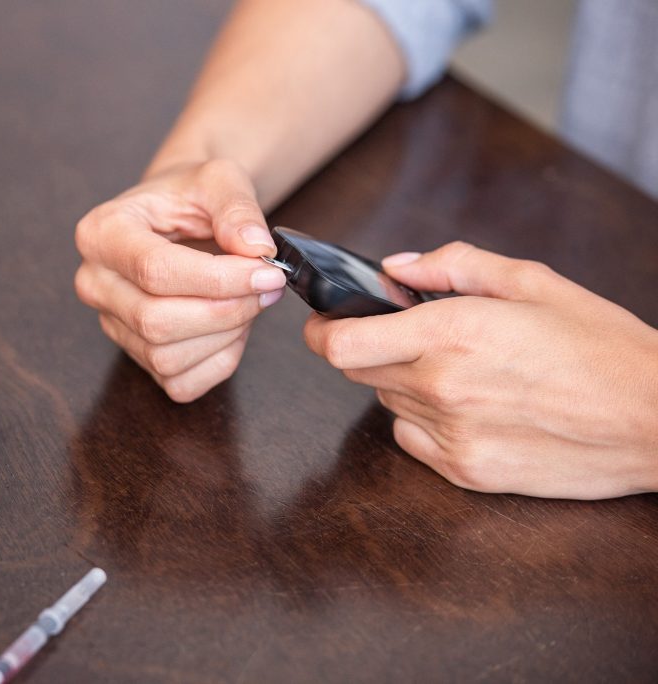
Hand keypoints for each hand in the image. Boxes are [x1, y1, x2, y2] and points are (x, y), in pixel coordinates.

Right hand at [75, 160, 286, 401]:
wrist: (178, 215)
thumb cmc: (190, 196)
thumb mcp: (217, 180)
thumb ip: (237, 210)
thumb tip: (257, 249)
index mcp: (101, 233)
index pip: (155, 270)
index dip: (218, 279)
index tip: (267, 271)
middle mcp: (95, 283)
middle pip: (155, 321)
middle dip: (225, 311)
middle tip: (267, 287)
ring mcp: (111, 324)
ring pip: (166, 358)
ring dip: (224, 336)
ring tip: (249, 301)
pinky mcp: (135, 355)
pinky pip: (178, 383)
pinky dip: (217, 362)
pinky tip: (233, 328)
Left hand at [304, 242, 657, 498]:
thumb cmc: (602, 346)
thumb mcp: (533, 281)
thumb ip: (453, 266)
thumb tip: (397, 267)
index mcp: (452, 331)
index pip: (338, 342)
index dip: (322, 329)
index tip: (327, 320)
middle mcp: (440, 386)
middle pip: (353, 370)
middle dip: (364, 348)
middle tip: (403, 335)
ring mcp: (450, 434)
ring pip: (385, 402)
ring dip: (400, 382)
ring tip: (457, 370)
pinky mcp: (464, 472)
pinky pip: (411, 439)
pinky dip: (421, 420)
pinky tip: (465, 407)